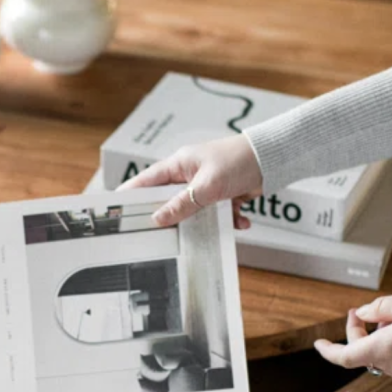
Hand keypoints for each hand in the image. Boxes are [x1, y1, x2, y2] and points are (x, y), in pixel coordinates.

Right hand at [117, 134, 262, 227]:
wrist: (273, 158)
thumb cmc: (239, 160)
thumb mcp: (207, 186)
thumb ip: (183, 204)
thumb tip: (159, 219)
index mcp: (179, 164)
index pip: (146, 181)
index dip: (131, 195)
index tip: (117, 209)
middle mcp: (189, 175)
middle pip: (170, 201)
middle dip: (171, 217)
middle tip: (163, 233)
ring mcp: (206, 185)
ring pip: (195, 211)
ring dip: (206, 221)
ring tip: (212, 229)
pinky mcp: (223, 195)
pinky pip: (218, 213)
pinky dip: (229, 220)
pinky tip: (241, 220)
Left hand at [314, 296, 391, 378]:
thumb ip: (384, 307)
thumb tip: (364, 312)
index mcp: (384, 348)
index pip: (345, 356)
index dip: (329, 351)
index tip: (319, 344)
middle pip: (362, 351)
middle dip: (356, 331)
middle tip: (356, 313)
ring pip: (380, 354)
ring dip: (377, 337)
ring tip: (388, 317)